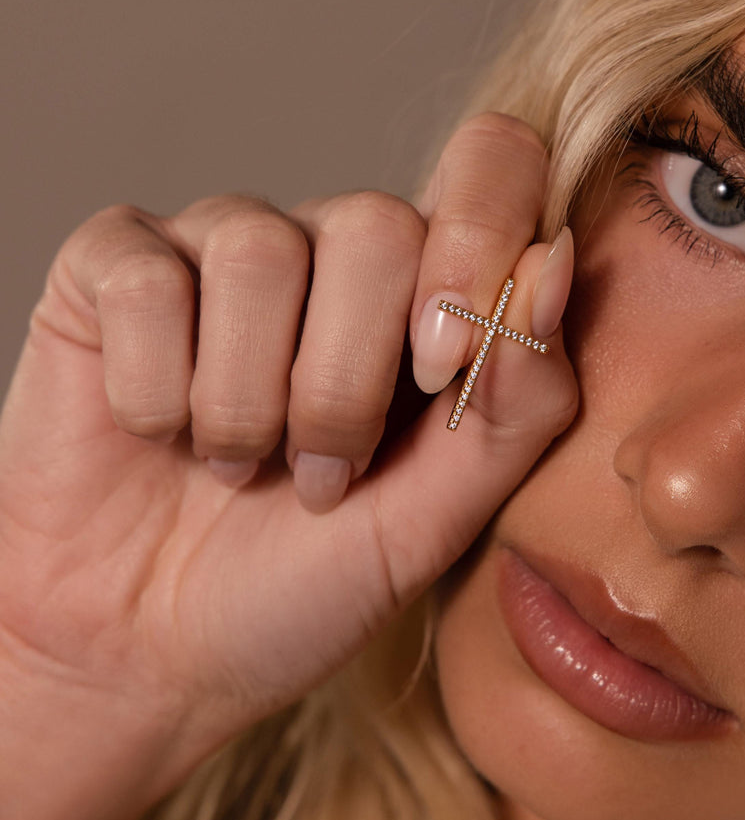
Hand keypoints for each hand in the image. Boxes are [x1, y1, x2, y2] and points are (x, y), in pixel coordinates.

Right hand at [0, 114, 576, 819]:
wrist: (159, 651)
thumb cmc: (307, 586)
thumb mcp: (438, 519)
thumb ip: (519, 404)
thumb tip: (555, 263)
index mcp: (428, 296)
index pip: (493, 168)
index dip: (480, 244)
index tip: (440, 369)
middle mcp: (330, 252)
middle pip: (376, 226)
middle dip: (347, 388)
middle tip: (323, 477)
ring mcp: (219, 248)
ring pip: (257, 251)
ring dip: (248, 404)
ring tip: (238, 468)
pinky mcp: (114, 267)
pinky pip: (145, 280)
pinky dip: (156, 392)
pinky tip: (159, 436)